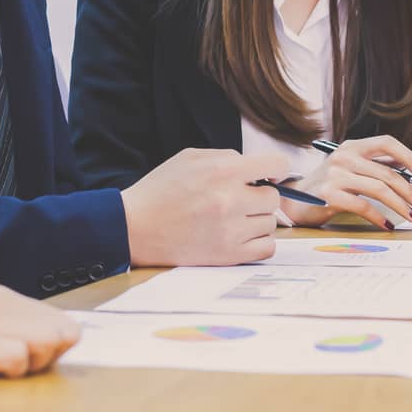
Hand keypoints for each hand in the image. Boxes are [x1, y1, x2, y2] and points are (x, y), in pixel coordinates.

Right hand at [0, 284, 80, 376]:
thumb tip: (36, 349)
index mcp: (0, 295)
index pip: (61, 322)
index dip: (52, 348)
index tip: (25, 361)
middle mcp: (1, 302)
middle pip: (64, 333)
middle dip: (51, 357)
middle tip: (10, 369)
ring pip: (50, 342)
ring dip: (35, 363)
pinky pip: (18, 356)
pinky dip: (11, 369)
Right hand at [121, 147, 287, 266]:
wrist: (134, 227)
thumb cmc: (160, 190)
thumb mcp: (190, 157)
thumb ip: (227, 157)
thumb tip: (259, 167)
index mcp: (223, 170)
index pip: (277, 164)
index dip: (276, 168)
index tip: (269, 175)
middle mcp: (231, 199)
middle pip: (274, 198)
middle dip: (260, 196)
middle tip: (240, 200)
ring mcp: (231, 230)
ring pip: (271, 224)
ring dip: (257, 220)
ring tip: (233, 219)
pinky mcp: (228, 255)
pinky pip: (267, 248)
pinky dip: (258, 242)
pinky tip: (240, 236)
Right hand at [282, 135, 411, 230]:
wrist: (293, 200)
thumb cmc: (326, 185)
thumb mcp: (348, 168)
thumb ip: (373, 166)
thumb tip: (409, 172)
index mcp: (351, 147)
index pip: (386, 142)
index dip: (407, 156)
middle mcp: (344, 157)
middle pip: (387, 173)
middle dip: (410, 192)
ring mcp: (335, 175)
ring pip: (380, 190)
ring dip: (400, 206)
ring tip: (411, 216)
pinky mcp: (330, 195)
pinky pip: (364, 206)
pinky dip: (379, 217)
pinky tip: (386, 224)